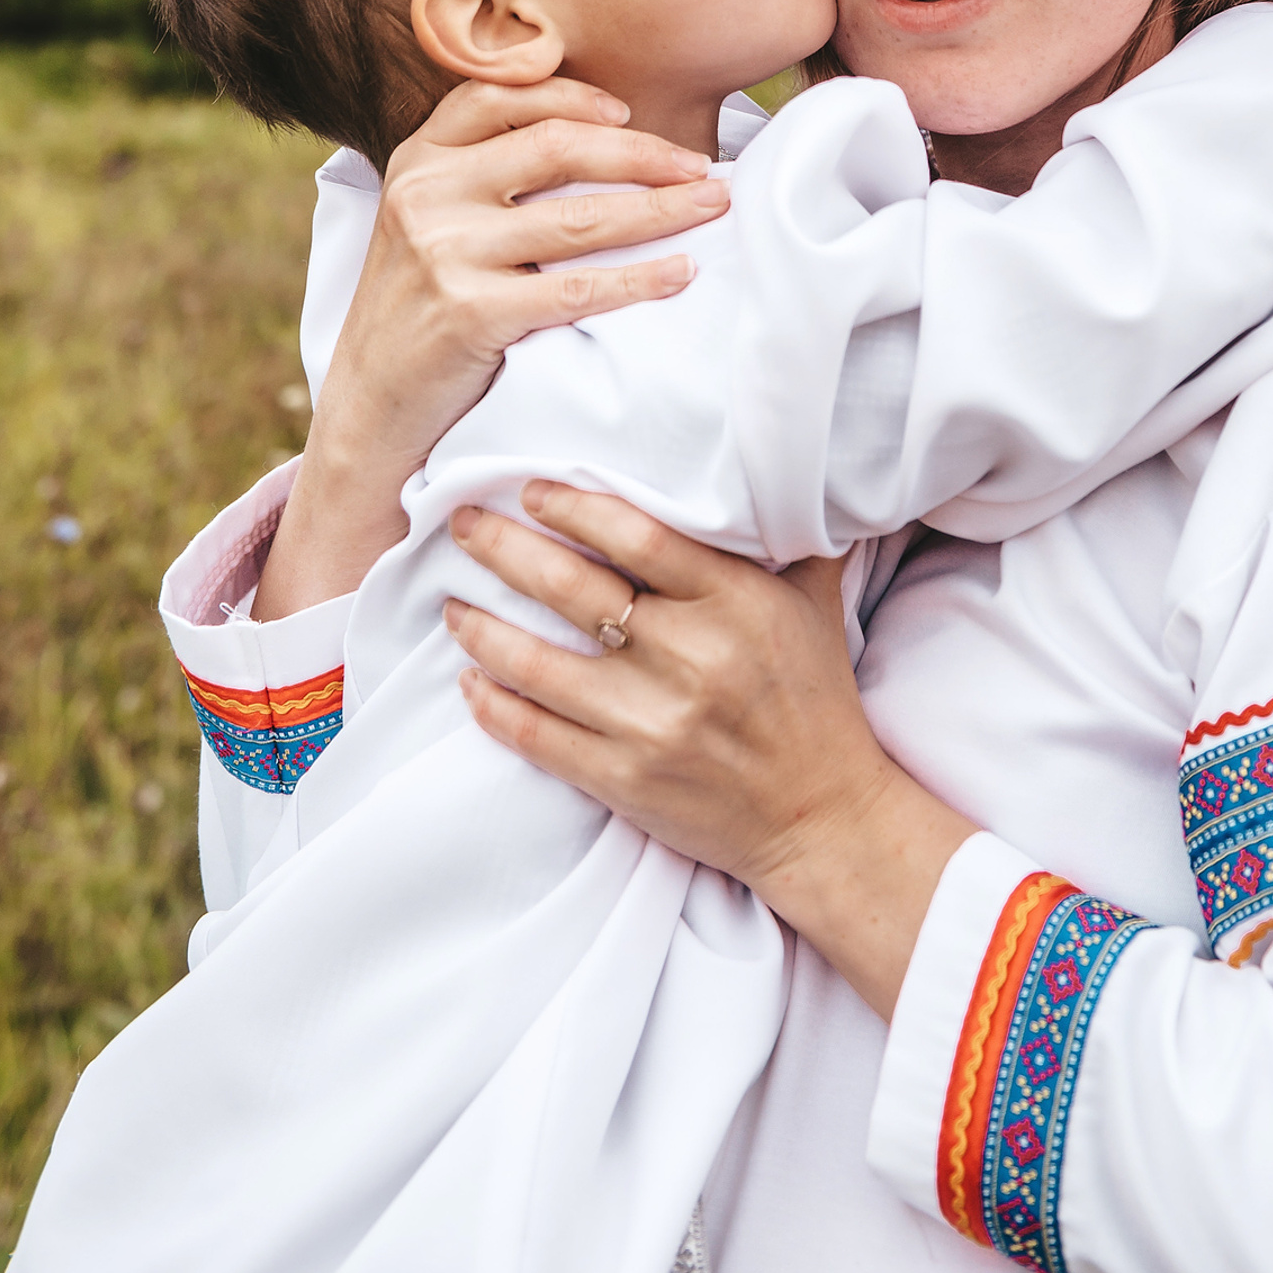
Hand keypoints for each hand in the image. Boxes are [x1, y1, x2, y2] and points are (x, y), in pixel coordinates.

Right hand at [254, 85, 730, 616]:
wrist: (370, 405)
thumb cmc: (421, 308)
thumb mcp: (427, 221)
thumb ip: (483, 174)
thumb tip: (600, 135)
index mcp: (418, 159)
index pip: (501, 96)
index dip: (573, 97)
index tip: (631, 114)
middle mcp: (426, 193)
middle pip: (556, 147)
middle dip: (643, 153)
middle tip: (703, 168)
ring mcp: (444, 252)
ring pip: (579, 218)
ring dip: (661, 210)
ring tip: (714, 206)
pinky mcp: (468, 312)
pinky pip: (576, 289)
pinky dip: (639, 279)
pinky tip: (680, 274)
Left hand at [446, 486, 973, 1020]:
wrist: (822, 819)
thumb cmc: (814, 697)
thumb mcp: (812, 600)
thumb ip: (785, 532)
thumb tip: (765, 454)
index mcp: (733, 603)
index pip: (636, 537)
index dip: (574, 508)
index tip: (531, 490)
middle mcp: (689, 658)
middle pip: (571, 589)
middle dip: (503, 549)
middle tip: (463, 523)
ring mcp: (651, 725)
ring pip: (538, 664)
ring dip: (481, 628)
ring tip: (451, 603)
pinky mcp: (625, 781)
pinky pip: (538, 736)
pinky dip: (493, 706)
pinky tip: (469, 682)